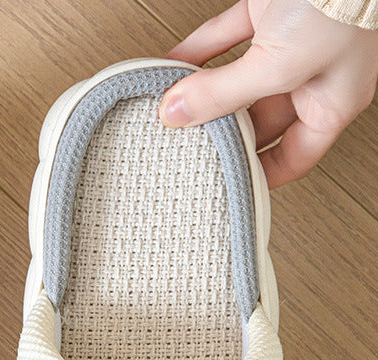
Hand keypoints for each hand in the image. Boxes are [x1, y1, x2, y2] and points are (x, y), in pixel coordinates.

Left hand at [158, 0, 377, 186]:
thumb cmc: (346, 1)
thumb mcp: (279, 67)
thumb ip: (223, 94)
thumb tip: (175, 114)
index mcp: (333, 103)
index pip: (292, 158)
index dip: (259, 175)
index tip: (222, 184)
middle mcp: (312, 77)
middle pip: (256, 121)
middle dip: (219, 130)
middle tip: (185, 146)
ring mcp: (290, 43)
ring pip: (236, 80)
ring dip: (202, 92)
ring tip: (170, 109)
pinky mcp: (269, 11)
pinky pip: (225, 40)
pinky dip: (198, 53)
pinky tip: (172, 68)